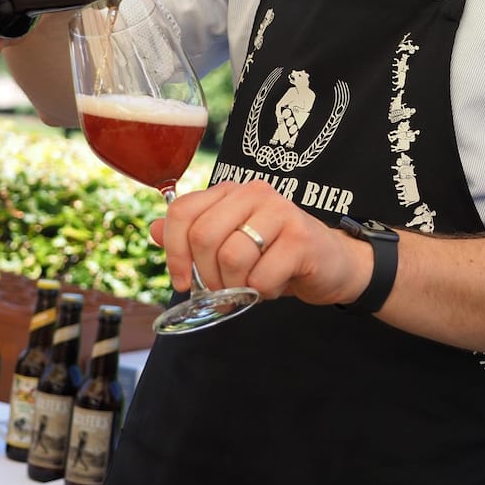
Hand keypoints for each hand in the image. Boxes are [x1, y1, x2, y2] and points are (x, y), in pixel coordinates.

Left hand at [149, 179, 373, 305]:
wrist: (331, 263)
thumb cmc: (276, 254)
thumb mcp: (230, 244)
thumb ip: (193, 235)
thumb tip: (153, 229)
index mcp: (230, 192)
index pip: (182, 212)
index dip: (174, 252)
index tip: (183, 280)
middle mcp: (253, 192)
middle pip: (203, 236)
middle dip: (208, 276)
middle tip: (224, 291)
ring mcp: (280, 211)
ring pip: (232, 257)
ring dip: (237, 286)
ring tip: (253, 285)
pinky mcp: (301, 236)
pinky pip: (263, 276)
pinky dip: (264, 292)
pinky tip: (276, 284)